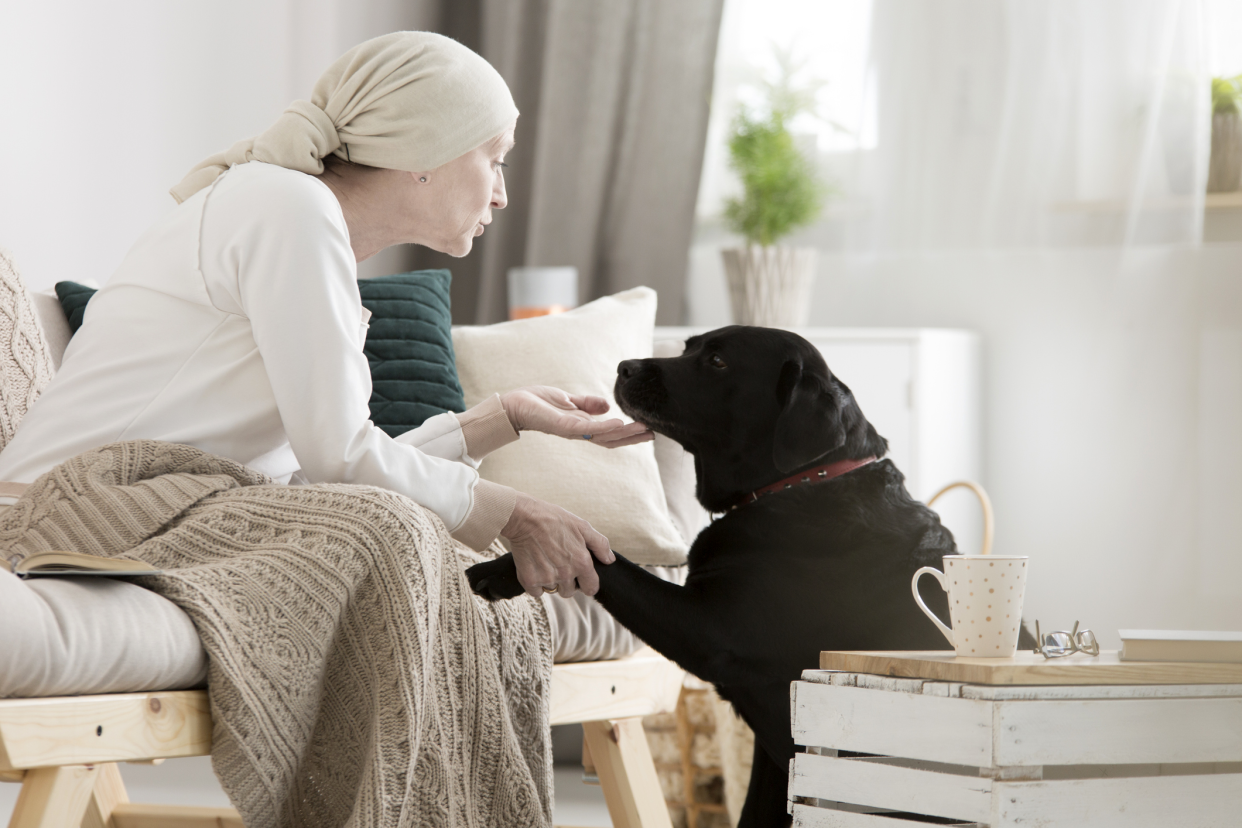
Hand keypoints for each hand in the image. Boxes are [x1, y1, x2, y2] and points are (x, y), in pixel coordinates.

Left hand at [501, 386, 651, 447]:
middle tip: (655, 434)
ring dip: (625, 434)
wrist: (514, 404)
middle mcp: (580, 432)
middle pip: (611, 439)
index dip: (628, 433)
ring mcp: (573, 431)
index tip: (648, 428)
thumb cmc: (536, 402)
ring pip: (604, 436)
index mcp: (582, 426)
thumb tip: (608, 406)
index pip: (609, 433)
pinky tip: (620, 424)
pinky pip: (588, 429)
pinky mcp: (564, 426)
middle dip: (633, 437)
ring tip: (645, 429)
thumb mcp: (568, 400)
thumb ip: (587, 404)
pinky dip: (605, 428)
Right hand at [501, 491, 614, 597]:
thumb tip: (609, 560)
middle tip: (558, 563)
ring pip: (553, 590)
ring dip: (551, 581)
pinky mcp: (529, 580)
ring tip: (546, 562)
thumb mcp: (582, 526)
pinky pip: (536, 592)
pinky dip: (535, 583)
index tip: (580, 576)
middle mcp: (566, 574)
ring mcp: (547, 578)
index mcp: (582, 563)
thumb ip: (600, 545)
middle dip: (566, 582)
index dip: (586, 583)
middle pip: (569, 592)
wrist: (524, 517)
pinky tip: (534, 566)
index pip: (591, 588)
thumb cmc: (553, 519)